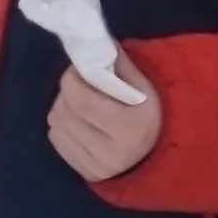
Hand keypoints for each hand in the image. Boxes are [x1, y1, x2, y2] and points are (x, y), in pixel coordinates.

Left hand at [49, 53, 162, 180]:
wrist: (160, 156)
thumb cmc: (153, 116)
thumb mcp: (146, 88)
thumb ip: (121, 65)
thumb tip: (97, 43)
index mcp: (129, 127)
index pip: (82, 101)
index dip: (71, 81)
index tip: (76, 71)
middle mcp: (110, 152)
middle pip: (66, 114)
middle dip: (65, 93)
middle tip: (77, 85)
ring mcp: (97, 166)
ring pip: (57, 127)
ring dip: (61, 109)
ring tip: (77, 103)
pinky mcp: (87, 174)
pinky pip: (58, 142)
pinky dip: (61, 126)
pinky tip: (76, 121)